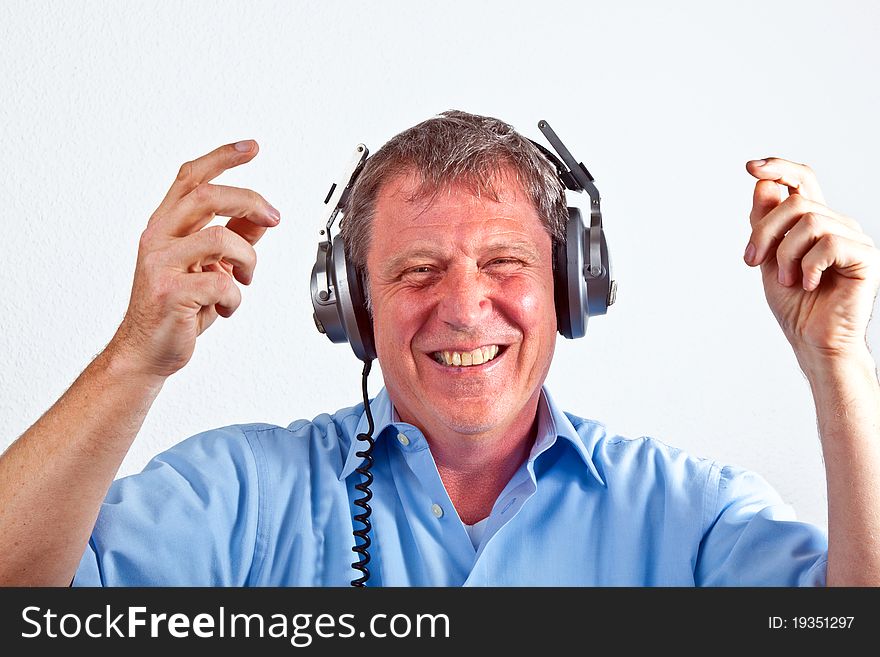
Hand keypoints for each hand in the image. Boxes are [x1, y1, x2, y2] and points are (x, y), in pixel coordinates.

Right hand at [109, 140, 280, 377]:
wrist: (147, 352)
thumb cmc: (176, 310)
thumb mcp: (208, 269)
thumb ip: (232, 241)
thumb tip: (260, 219)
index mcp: (165, 227)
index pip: (190, 178)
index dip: (221, 158)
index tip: (251, 147)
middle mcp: (158, 239)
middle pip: (206, 196)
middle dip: (248, 201)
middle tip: (273, 217)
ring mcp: (161, 264)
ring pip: (220, 238)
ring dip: (247, 259)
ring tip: (245, 279)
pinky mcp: (170, 292)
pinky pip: (221, 283)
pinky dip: (235, 298)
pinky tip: (226, 309)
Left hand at [744, 157, 879, 364]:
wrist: (813, 340)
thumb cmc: (795, 304)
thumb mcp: (768, 259)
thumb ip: (765, 223)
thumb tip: (762, 183)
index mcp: (814, 222)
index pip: (802, 181)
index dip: (778, 168)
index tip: (750, 167)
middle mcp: (836, 224)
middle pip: (795, 202)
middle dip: (764, 231)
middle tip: (751, 260)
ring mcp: (852, 239)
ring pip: (810, 222)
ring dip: (786, 254)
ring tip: (788, 279)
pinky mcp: (865, 257)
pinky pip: (829, 244)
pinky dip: (809, 266)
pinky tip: (810, 284)